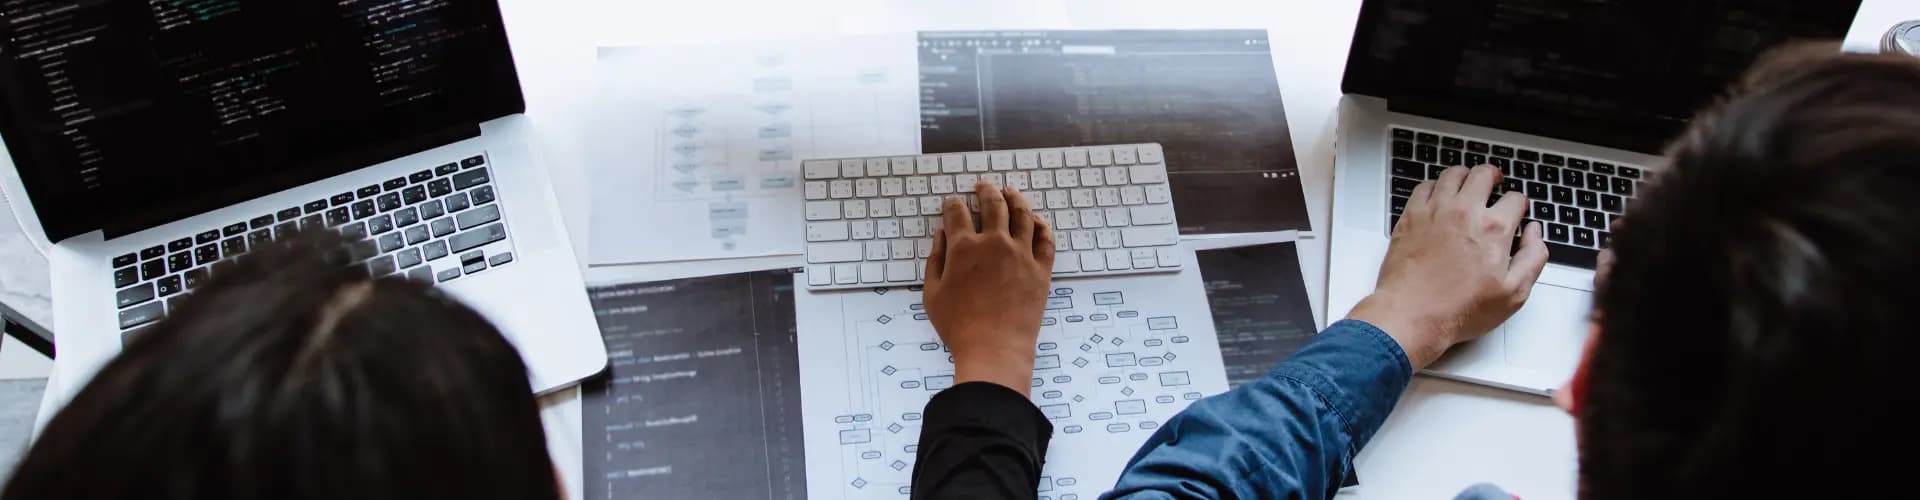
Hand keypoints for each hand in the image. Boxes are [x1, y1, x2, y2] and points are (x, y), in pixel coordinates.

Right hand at [924, 181, 1056, 395]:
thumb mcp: (932, 294)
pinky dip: (1040, 225)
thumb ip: (935, 260)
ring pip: (1022, 214)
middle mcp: (995, 243)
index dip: (952, 204)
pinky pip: (1045, 239)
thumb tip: (941, 236)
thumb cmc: (959, 327)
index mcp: (964, 248)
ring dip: (1015, 198)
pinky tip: (1036, 220)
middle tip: (982, 186)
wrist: (995, 349)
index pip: (957, 213)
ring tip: (1010, 191)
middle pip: (993, 204)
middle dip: (985, 191)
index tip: (952, 203)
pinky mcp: (1041, 270)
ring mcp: (1021, 254)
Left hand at [1348, 165, 1548, 368]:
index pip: (1516, 198)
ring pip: (1453, 174)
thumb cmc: (1458, 309)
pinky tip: (1438, 195)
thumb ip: (1532, 257)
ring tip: (1468, 183)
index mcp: (1494, 229)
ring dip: (1465, 176)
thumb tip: (1535, 234)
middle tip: (1495, 183)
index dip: (1520, 203)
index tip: (1516, 209)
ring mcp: (1435, 211)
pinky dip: (1435, 186)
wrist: (1411, 314)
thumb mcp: (1513, 294)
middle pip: (1483, 174)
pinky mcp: (1411, 216)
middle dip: (1494, 176)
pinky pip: (1424, 186)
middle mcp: (1465, 212)